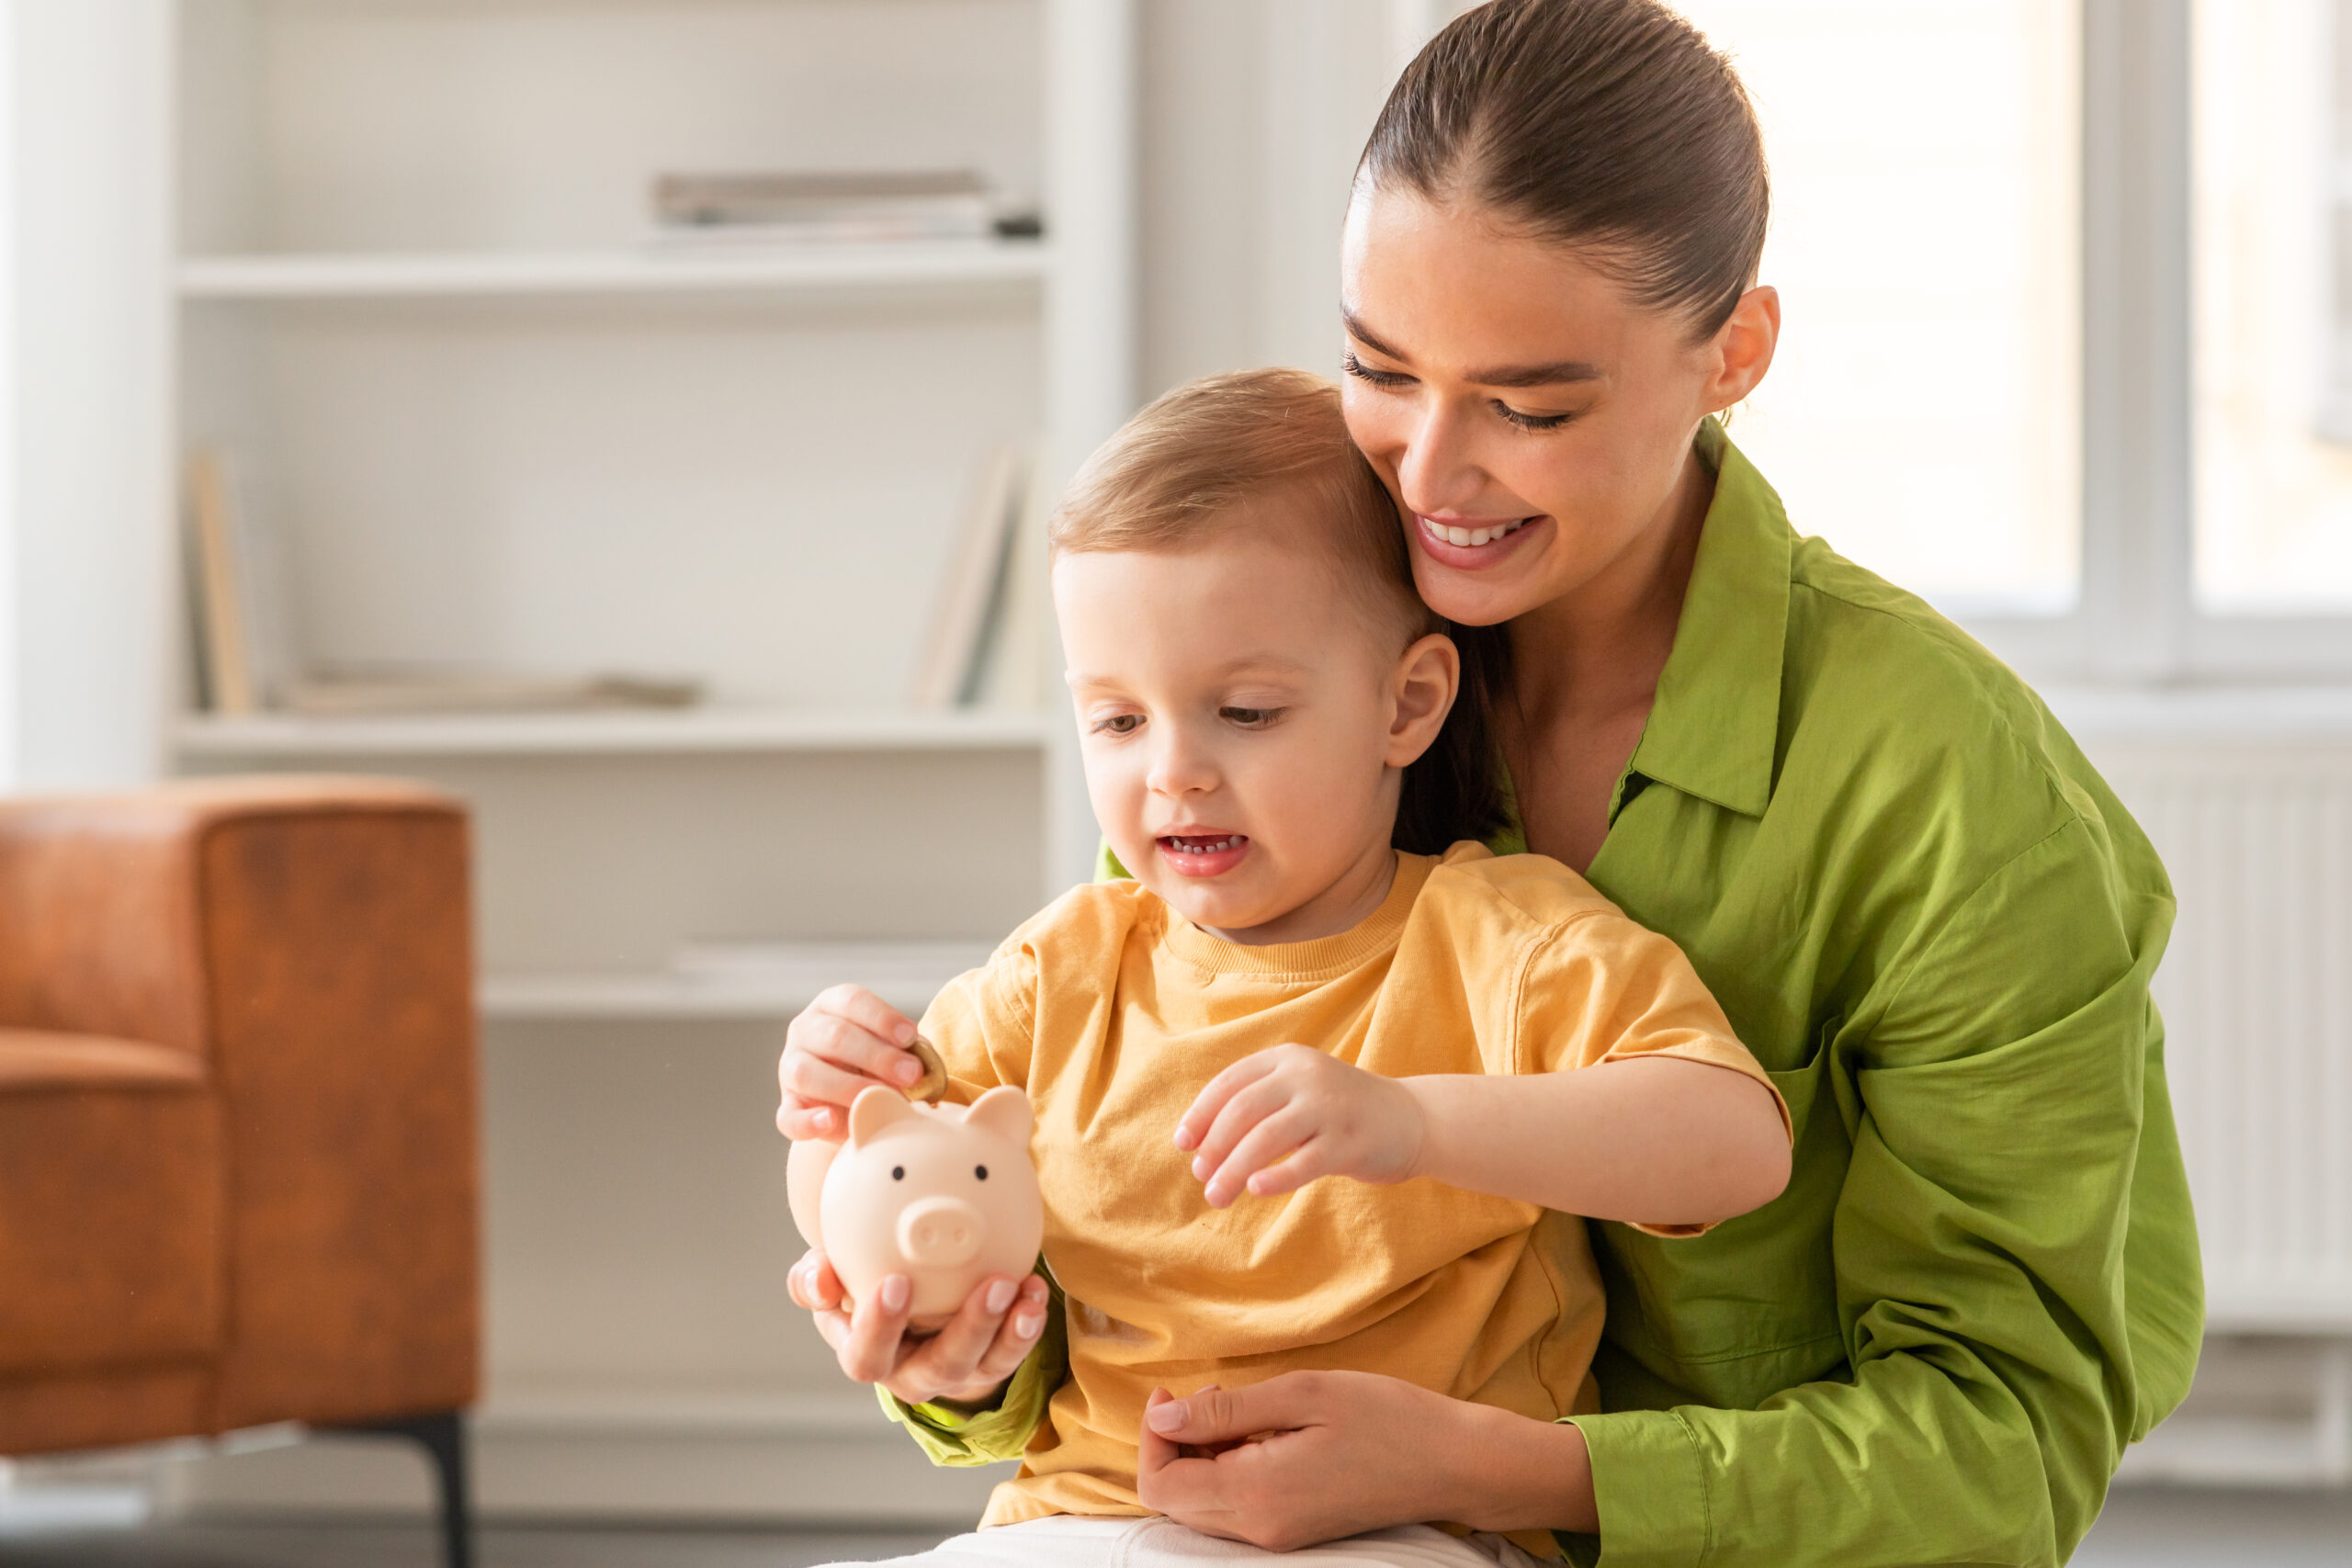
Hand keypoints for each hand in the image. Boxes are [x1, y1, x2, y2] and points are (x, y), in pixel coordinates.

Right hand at [777, 984, 926, 1139]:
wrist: (852, 1101)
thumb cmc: (878, 1064)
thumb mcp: (891, 1048)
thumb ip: (906, 1050)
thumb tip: (922, 1062)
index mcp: (831, 1006)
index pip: (852, 1001)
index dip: (882, 1018)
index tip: (910, 1037)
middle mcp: (805, 1030)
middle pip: (834, 1036)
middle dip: (877, 1056)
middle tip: (912, 1074)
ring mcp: (790, 1068)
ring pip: (807, 1073)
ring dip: (849, 1086)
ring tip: (883, 1098)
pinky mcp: (788, 1107)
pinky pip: (789, 1117)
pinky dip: (808, 1122)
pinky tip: (829, 1120)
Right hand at [787, 1246, 1049, 1405]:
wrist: (904, 1295)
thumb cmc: (859, 1282)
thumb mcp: (829, 1278)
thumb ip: (814, 1277)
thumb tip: (821, 1277)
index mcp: (864, 1353)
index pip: (865, 1355)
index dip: (878, 1327)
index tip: (897, 1281)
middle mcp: (909, 1372)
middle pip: (938, 1368)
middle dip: (968, 1330)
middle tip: (993, 1285)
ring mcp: (954, 1370)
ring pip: (984, 1363)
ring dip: (1008, 1327)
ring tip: (1023, 1288)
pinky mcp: (989, 1362)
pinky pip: (1012, 1350)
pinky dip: (1026, 1322)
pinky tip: (1035, 1290)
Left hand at [1135, 1372, 1597, 1549]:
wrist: (1454, 1464)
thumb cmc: (1387, 1419)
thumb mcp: (1302, 1393)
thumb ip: (1225, 1409)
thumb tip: (1162, 1415)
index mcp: (1255, 1494)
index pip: (1160, 1484)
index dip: (1152, 1435)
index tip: (1172, 1390)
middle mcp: (1260, 1528)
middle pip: (1174, 1500)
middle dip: (1174, 1444)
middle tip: (1210, 1393)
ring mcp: (1278, 1536)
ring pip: (1201, 1507)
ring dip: (1202, 1457)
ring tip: (1242, 1410)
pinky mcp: (1295, 1532)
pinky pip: (1234, 1509)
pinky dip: (1228, 1470)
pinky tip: (1263, 1435)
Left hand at [1173, 1044, 1423, 1206]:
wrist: (1411, 1119)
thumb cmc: (1340, 1111)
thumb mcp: (1299, 1090)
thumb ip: (1257, 1106)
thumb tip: (1200, 1145)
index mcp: (1287, 1059)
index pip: (1230, 1083)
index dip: (1201, 1114)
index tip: (1183, 1145)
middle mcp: (1307, 1076)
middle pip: (1242, 1111)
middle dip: (1214, 1147)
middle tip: (1201, 1177)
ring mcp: (1330, 1107)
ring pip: (1266, 1138)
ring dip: (1233, 1169)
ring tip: (1217, 1196)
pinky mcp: (1350, 1141)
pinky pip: (1304, 1161)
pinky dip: (1276, 1176)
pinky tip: (1255, 1189)